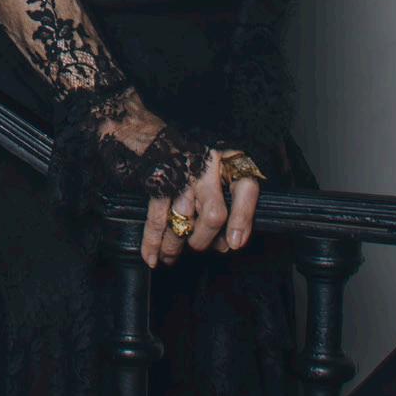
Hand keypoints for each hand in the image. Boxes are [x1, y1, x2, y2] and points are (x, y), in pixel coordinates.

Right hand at [144, 148, 261, 269]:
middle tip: (200, 246)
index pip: (244, 190)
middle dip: (208, 239)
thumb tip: (236, 242)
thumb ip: (243, 206)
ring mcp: (180, 177)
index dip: (241, 219)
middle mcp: (205, 170)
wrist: (169, 137)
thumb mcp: (234, 172)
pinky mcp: (159, 184)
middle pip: (212, 214)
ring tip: (171, 258)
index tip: (235, 243)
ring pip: (183, 218)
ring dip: (177, 245)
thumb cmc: (209, 162)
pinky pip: (156, 215)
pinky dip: (152, 239)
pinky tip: (152, 257)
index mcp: (229, 163)